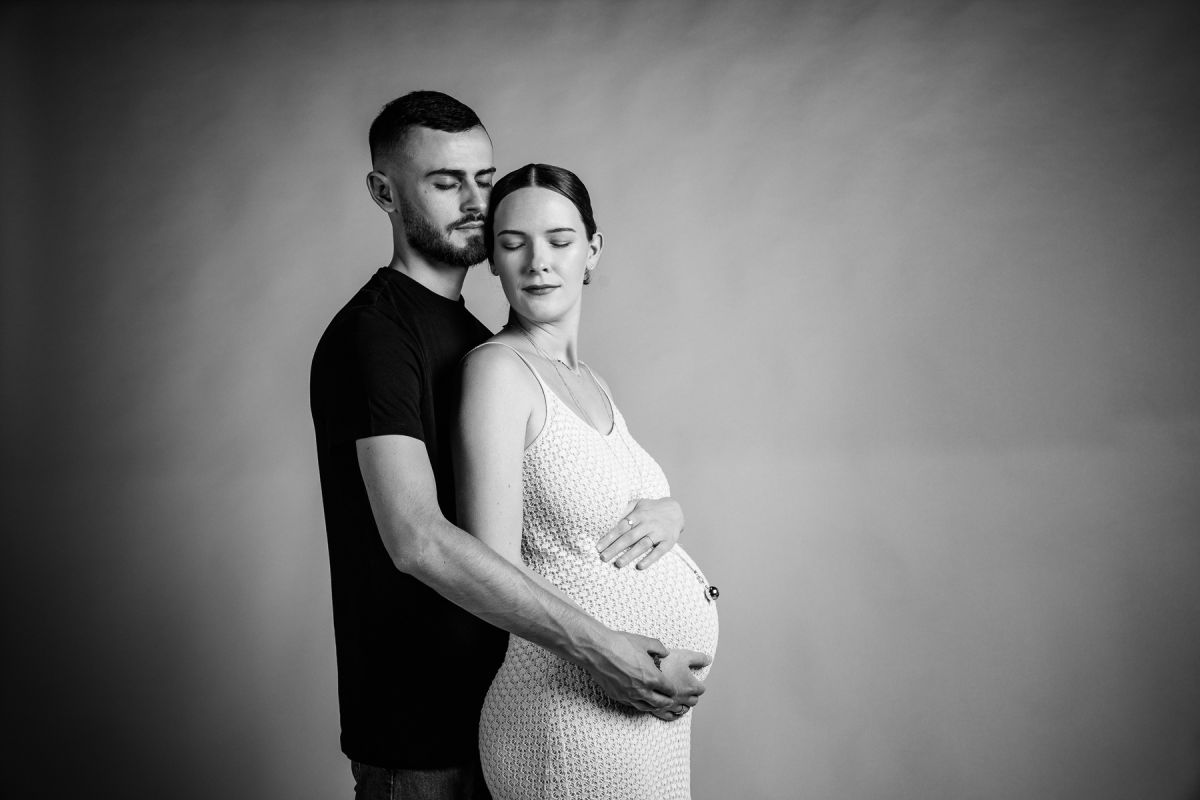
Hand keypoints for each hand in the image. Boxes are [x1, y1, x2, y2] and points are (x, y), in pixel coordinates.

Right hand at [583, 631, 705, 713]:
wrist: (598, 650)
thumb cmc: (621, 644)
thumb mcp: (644, 642)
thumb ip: (659, 648)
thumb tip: (665, 653)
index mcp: (651, 677)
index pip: (668, 689)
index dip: (673, 690)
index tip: (673, 689)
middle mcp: (642, 690)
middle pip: (660, 702)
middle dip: (667, 702)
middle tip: (670, 701)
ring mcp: (629, 695)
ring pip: (646, 707)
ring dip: (654, 706)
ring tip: (657, 704)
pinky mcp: (617, 696)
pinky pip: (632, 705)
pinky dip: (639, 704)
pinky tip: (640, 700)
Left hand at [598, 497, 684, 569]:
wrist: (675, 511)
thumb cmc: (650, 509)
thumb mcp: (637, 504)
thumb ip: (624, 510)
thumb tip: (606, 518)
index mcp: (639, 514)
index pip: (621, 526)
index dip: (609, 536)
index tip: (598, 547)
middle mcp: (648, 523)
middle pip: (630, 537)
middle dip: (615, 548)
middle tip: (603, 558)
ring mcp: (659, 533)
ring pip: (643, 545)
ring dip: (630, 555)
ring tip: (618, 564)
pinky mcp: (669, 542)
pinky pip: (659, 551)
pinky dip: (650, 559)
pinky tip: (640, 566)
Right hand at [649, 648, 711, 720]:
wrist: (642, 669)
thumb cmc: (664, 661)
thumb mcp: (684, 655)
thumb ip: (699, 658)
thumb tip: (709, 660)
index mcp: (691, 686)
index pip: (701, 689)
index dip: (698, 684)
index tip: (693, 680)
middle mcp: (683, 698)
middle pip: (694, 701)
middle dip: (692, 695)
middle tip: (687, 688)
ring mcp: (672, 706)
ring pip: (683, 710)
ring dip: (683, 704)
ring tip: (680, 698)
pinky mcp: (660, 710)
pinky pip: (671, 716)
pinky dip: (673, 713)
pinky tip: (672, 707)